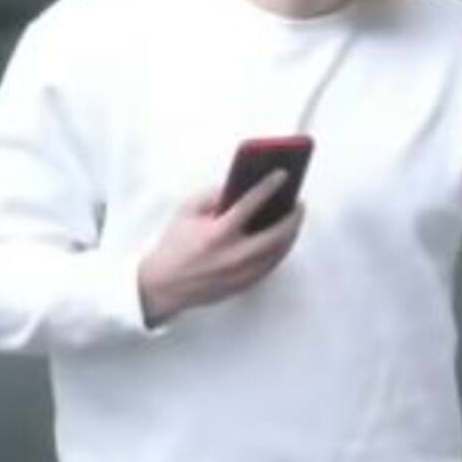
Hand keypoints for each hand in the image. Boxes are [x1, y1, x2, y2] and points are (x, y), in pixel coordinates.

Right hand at [138, 171, 303, 324]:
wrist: (162, 287)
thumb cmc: (174, 245)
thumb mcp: (186, 211)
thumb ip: (213, 194)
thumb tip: (242, 183)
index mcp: (217, 234)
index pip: (250, 204)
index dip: (269, 186)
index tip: (283, 174)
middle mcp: (233, 255)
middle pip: (277, 233)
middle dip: (293, 216)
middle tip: (299, 202)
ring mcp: (241, 273)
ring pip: (279, 252)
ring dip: (292, 233)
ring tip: (295, 218)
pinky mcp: (245, 284)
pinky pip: (272, 264)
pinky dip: (281, 249)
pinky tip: (284, 237)